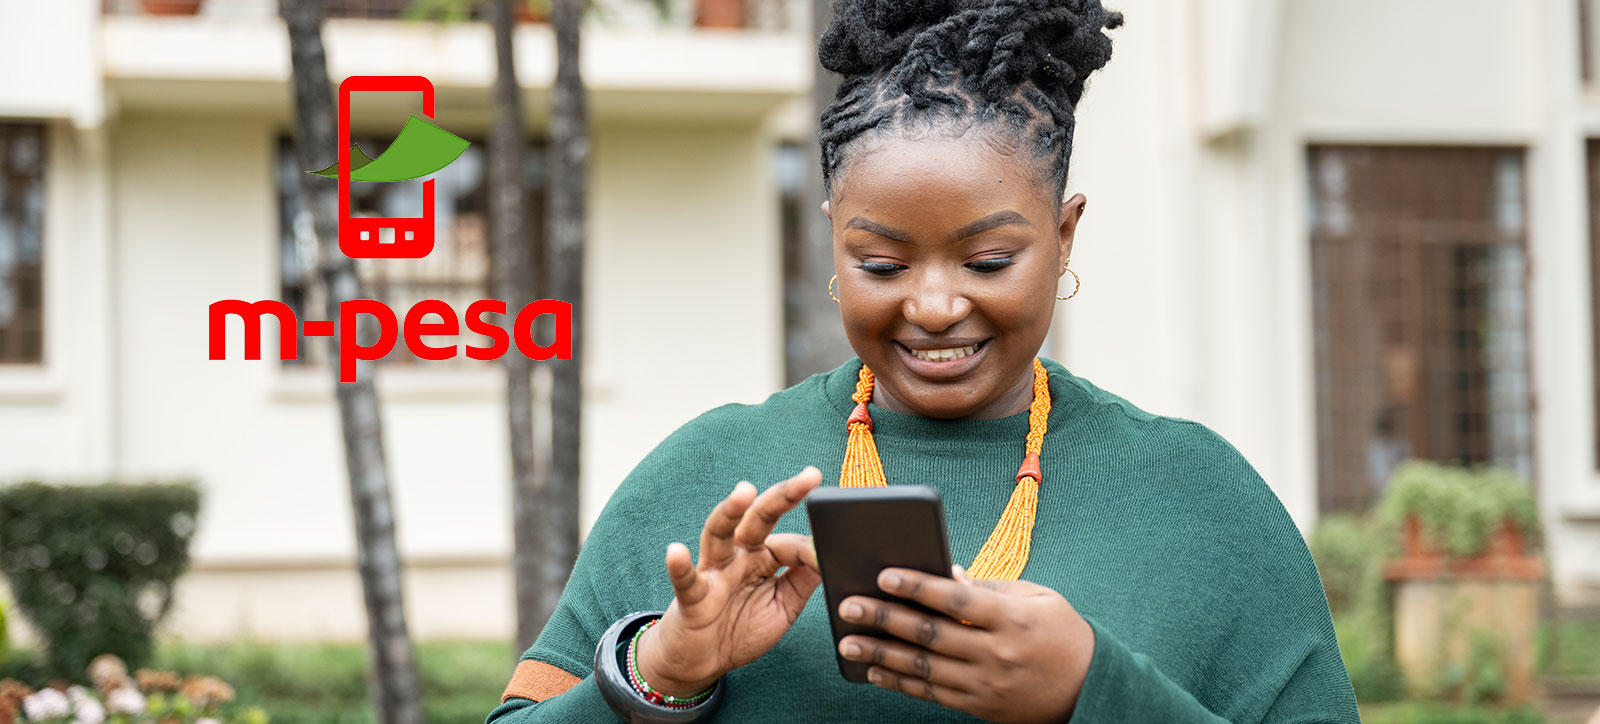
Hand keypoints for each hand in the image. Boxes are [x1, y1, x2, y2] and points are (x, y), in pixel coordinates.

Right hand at [636, 467, 822, 696]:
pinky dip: (679, 566)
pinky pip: (685, 580)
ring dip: (730, 512)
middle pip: (759, 518)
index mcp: (763, 557)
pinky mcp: (692, 597)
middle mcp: (738, 556)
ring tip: (744, 491)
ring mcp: (713, 572)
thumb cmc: (740, 628)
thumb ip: (803, 579)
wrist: (702, 662)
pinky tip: (677, 551)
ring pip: (719, 534)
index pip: (790, 542)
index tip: (834, 549)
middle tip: (810, 476)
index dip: (812, 547)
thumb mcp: (783, 605)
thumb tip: (831, 554)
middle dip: (784, 496)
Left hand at [836, 564, 1095, 723]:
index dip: (917, 586)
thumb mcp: (1037, 598)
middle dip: (884, 618)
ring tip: (849, 641)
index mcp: (1012, 619)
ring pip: (923, 668)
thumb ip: (989, 588)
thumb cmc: (1061, 633)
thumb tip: (945, 574)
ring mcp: (986, 684)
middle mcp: (996, 653)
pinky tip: (875, 670)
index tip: (884, 574)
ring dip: (881, 653)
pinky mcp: (980, 707)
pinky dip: (900, 682)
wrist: (1090, 688)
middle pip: (930, 634)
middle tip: (848, 605)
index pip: (955, 600)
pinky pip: (932, 693)